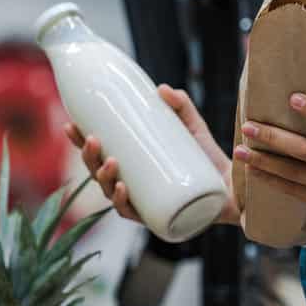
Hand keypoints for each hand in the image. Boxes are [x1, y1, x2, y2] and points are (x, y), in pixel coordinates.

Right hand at [64, 84, 240, 224]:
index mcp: (132, 165)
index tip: (70, 124)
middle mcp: (132, 186)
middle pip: (99, 173)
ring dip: (104, 178)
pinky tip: (122, 190)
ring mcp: (143, 203)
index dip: (79, 142)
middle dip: (90, 158)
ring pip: (111, 194)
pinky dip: (124, 203)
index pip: (99, 154)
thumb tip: (161, 88)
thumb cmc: (207, 159)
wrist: (234, 188)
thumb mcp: (193, 127)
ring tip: (111, 162)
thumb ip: (181, 105)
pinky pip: (133, 214)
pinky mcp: (158, 217)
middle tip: (93, 140)